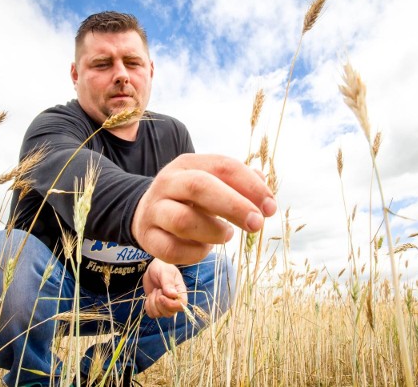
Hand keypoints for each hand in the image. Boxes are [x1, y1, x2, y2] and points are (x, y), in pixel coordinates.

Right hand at [132, 154, 276, 264]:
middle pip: (200, 187)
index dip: (251, 186)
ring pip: (184, 220)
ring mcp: (154, 210)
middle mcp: (168, 182)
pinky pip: (172, 250)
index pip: (223, 166)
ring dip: (214, 232)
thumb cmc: (190, 198)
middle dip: (234, 206)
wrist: (147, 211)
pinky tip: (205, 247)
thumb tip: (263, 185)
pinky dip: (195, 253)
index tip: (270, 208)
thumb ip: (238, 182)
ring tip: (226, 235)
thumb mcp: (212, 182)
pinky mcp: (147, 237)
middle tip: (256, 224)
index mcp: (188, 164)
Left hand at [142, 258, 186, 317]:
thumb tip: (173, 295)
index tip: (161, 296)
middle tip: (157, 289)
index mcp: (180, 292)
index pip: (181, 305)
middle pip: (169, 313)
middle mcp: (174, 301)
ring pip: (159, 314)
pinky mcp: (156, 307)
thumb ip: (168, 283)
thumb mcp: (165, 272)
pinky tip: (150, 296)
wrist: (153, 269)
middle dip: (159, 302)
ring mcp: (165, 305)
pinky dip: (148, 306)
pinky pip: (152, 314)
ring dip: (152, 303)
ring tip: (154, 291)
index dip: (171, 305)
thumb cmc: (162, 267)